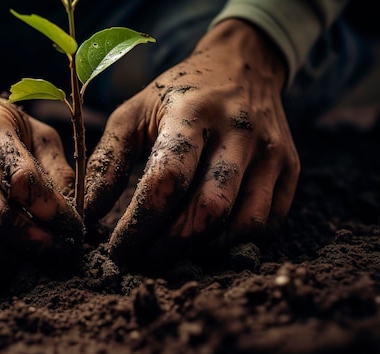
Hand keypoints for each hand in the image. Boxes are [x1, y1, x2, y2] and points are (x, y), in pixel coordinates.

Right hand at [0, 73, 82, 274]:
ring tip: (32, 263)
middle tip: (62, 254)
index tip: (75, 227)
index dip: (54, 211)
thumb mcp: (27, 128)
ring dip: (6, 262)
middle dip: (37, 243)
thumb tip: (81, 214)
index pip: (21, 178)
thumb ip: (56, 167)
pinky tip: (2, 264)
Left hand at [85, 19, 299, 268]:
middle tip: (141, 261)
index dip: (139, 223)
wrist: (243, 66)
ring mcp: (272, 152)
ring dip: (203, 251)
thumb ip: (108, 160)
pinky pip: (268, 223)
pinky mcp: (291, 168)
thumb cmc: (177, 93)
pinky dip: (234, 243)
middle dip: (169, 247)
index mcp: (193, 113)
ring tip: (170, 254)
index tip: (117, 249)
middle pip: (208, 210)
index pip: (167, 180)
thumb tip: (88, 213)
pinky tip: (204, 241)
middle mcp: (239, 132)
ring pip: (243, 224)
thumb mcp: (134, 112)